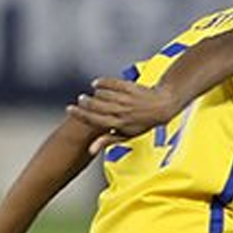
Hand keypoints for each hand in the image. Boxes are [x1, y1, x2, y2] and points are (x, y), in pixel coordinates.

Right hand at [67, 77, 181, 137]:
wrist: (163, 106)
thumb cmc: (143, 122)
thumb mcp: (127, 135)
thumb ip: (108, 140)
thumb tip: (90, 150)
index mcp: (120, 125)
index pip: (95, 119)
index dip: (80, 114)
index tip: (69, 109)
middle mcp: (123, 112)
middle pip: (96, 105)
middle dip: (85, 102)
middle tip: (81, 99)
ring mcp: (127, 99)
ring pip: (102, 94)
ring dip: (95, 93)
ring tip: (94, 94)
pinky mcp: (130, 87)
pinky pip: (111, 83)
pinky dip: (102, 82)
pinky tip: (97, 84)